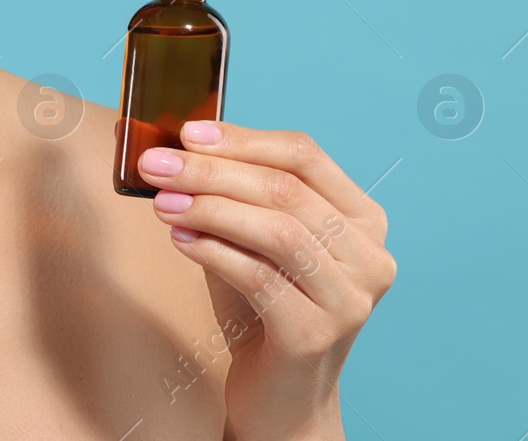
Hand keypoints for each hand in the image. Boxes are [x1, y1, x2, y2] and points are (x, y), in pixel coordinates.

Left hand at [138, 121, 395, 440]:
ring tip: (162, 203)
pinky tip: (180, 240)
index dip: (243, 138)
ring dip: (209, 208)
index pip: (304, 155)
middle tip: (157, 165)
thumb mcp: (255, 239)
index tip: (186, 132)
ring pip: (277, 230)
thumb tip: (179, 144)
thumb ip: (235, 193)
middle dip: (212, 171)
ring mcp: (350, 298)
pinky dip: (213, 251)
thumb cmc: (264, 307)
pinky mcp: (318, 335)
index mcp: (362, 219)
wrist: (281, 396)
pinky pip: (259, 277)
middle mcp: (370, 256)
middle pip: (286, 190)